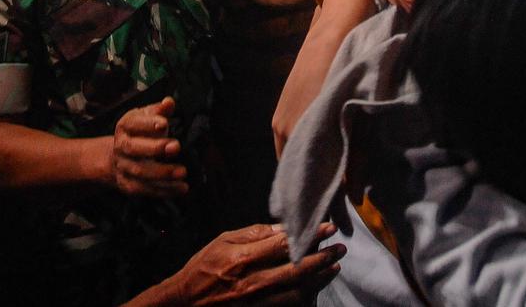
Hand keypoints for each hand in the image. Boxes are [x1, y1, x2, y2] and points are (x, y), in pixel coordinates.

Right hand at [108, 97, 187, 197]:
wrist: (119, 157)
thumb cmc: (140, 133)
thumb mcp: (147, 117)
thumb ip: (159, 110)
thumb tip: (169, 102)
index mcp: (125, 126)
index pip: (134, 123)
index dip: (148, 123)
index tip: (164, 124)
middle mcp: (121, 147)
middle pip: (134, 148)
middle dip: (155, 148)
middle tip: (176, 147)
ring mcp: (123, 167)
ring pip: (140, 172)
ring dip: (163, 173)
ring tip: (183, 172)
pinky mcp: (129, 185)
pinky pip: (145, 189)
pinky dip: (164, 190)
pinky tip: (180, 188)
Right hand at [152, 222, 342, 305]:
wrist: (186, 303)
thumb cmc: (202, 268)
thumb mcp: (222, 241)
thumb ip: (252, 234)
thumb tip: (281, 228)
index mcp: (241, 260)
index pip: (283, 244)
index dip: (309, 235)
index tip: (328, 227)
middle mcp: (252, 283)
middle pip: (297, 271)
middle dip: (322, 259)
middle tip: (340, 249)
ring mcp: (256, 303)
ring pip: (297, 293)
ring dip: (319, 280)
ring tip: (334, 267)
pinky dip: (304, 297)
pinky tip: (314, 288)